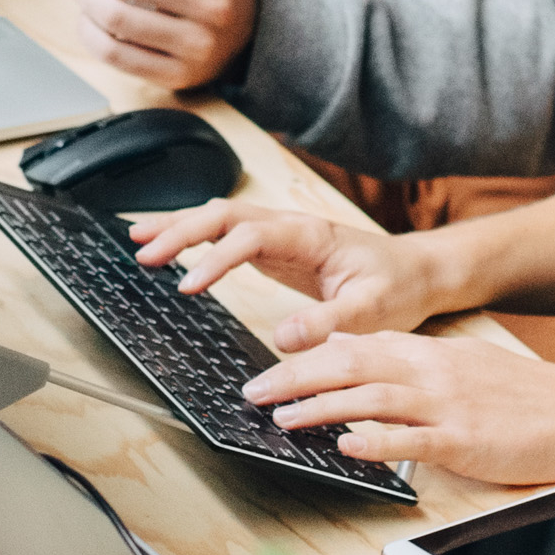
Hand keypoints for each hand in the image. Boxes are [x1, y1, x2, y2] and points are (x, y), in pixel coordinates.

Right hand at [129, 197, 451, 338]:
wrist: (416, 273)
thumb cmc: (397, 288)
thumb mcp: (373, 312)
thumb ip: (330, 323)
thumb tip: (284, 338)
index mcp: (311, 236)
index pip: (250, 236)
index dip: (216, 258)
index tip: (189, 283)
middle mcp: (291, 227)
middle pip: (224, 216)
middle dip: (181, 230)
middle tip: (145, 254)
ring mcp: (280, 234)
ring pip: (220, 219)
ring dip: (180, 226)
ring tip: (139, 239)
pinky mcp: (275, 248)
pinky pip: (226, 234)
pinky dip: (194, 236)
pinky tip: (168, 243)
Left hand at [240, 327, 554, 494]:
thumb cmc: (520, 398)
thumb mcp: (459, 367)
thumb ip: (406, 367)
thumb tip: (353, 365)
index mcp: (427, 353)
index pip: (351, 346)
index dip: (302, 358)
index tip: (266, 371)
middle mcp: (430, 372)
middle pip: (348, 366)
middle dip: (294, 378)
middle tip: (254, 393)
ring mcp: (446, 406)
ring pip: (370, 398)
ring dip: (320, 408)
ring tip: (282, 418)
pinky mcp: (463, 441)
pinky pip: (411, 440)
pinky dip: (375, 442)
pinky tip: (347, 446)